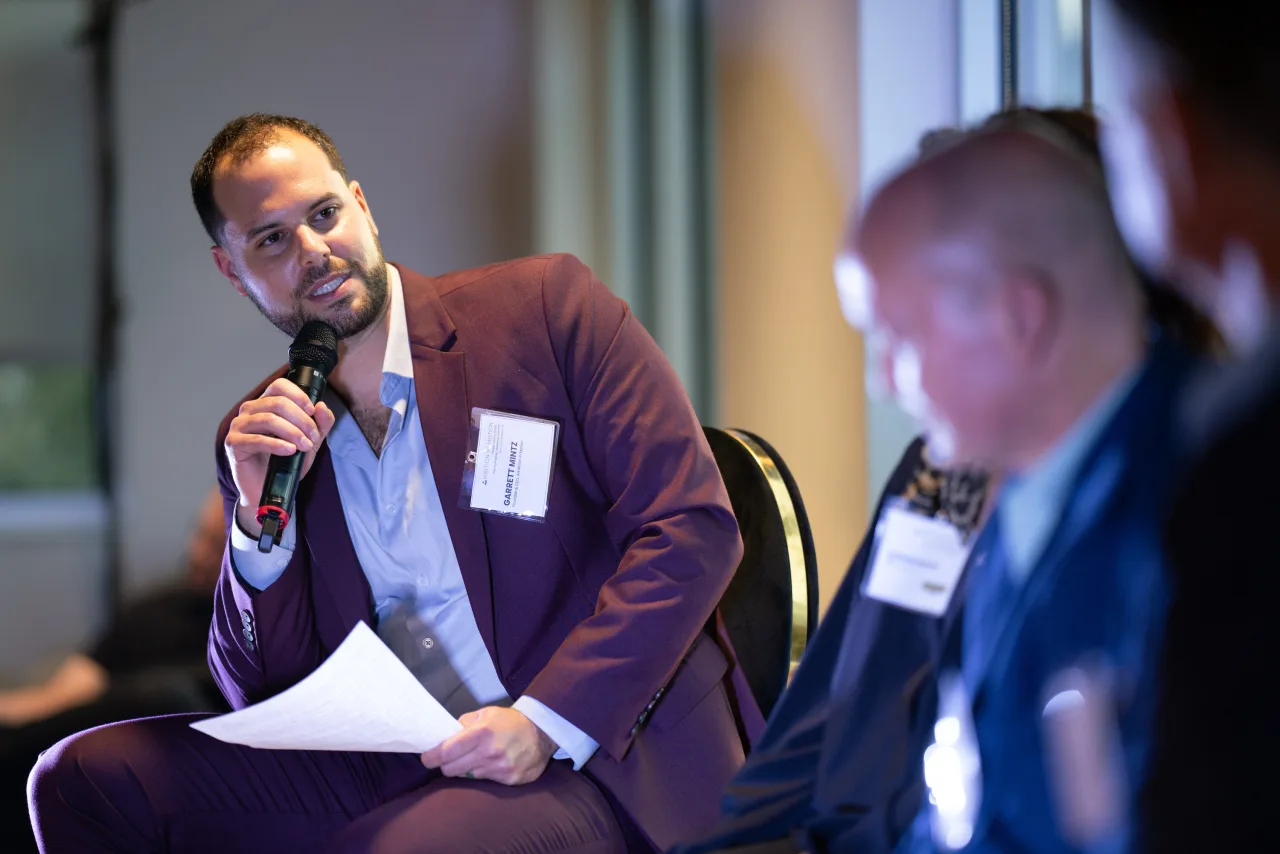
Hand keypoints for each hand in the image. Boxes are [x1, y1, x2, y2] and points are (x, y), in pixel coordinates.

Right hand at [224, 377, 335, 535]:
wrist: (269, 489)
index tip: (312, 411)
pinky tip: (290, 451)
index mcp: (266, 404)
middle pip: (277, 403)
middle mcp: (250, 411)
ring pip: (268, 419)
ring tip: (304, 446)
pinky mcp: (234, 444)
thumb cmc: (286, 461)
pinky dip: (277, 444)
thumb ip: (320, 424)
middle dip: (301, 419)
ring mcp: (239, 426)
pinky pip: (256, 439)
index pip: (279, 386)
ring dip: (292, 432)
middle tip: (313, 437)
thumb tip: (321, 407)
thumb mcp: (310, 441)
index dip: (298, 395)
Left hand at [420, 706, 557, 785]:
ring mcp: (500, 768)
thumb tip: (446, 734)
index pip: (446, 751)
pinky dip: (484, 774)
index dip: (431, 757)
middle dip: (446, 765)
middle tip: (449, 760)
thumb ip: (465, 723)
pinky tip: (492, 764)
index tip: (426, 758)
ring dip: (466, 769)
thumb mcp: (486, 713)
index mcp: (481, 733)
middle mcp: (489, 752)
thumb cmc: (510, 721)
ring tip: (474, 759)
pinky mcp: (509, 780)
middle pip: (451, 769)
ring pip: (467, 776)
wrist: (542, 731)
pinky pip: (485, 781)